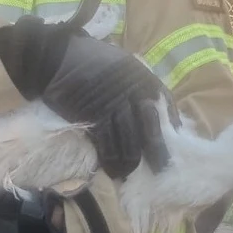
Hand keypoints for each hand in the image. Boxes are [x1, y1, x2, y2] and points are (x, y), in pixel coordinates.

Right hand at [0, 0, 179, 177]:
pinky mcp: (95, 115)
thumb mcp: (122, 65)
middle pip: (150, 127)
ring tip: (130, 174)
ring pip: (129, 139)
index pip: (166, 103)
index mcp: (143, 77)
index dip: (171, 124)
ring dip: (130, 161)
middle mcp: (134, 91)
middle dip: (156, 150)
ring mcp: (115, 104)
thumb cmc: (90, 62)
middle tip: (159, 168)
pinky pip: (107, 143)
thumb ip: (136, 85)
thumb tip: (149, 108)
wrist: (58, 58)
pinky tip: (112, 170)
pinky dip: (111, 159)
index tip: (174, 140)